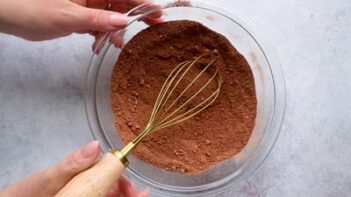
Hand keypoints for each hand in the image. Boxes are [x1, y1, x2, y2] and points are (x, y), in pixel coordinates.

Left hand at [0, 0, 161, 40]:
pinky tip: (98, 46)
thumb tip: (123, 23)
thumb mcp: (68, 15)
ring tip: (118, 45)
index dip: (142, 2)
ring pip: (111, 17)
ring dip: (115, 31)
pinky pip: (99, 26)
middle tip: (154, 26)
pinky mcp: (82, 16)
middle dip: (136, 15)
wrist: (12, 17)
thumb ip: (97, 20)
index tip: (157, 12)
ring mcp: (88, 6)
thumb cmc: (33, 8)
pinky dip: (101, 37)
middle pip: (122, 3)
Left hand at [0, 141, 147, 196]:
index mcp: (84, 174)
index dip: (123, 176)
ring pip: (114, 195)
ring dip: (127, 195)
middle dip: (130, 190)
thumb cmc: (31, 190)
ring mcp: (89, 194)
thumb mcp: (51, 176)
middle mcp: (89, 186)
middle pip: (116, 186)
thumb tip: (96, 144)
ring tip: (137, 196)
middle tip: (137, 194)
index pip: (109, 171)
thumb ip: (73, 163)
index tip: (132, 184)